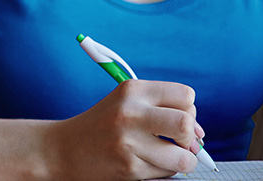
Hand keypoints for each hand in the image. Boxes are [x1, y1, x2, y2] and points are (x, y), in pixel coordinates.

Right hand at [42, 80, 204, 180]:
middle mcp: (129, 112)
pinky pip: (167, 172)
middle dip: (189, 137)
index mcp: (132, 90)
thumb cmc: (102, 126)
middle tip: (176, 141)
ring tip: (163, 157)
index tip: (176, 120)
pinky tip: (144, 163)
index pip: (186, 96)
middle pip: (186, 123)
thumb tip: (200, 137)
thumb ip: (163, 110)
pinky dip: (163, 170)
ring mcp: (128, 141)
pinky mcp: (128, 166)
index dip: (188, 111)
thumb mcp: (126, 104)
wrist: (61, 150)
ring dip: (181, 160)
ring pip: (183, 155)